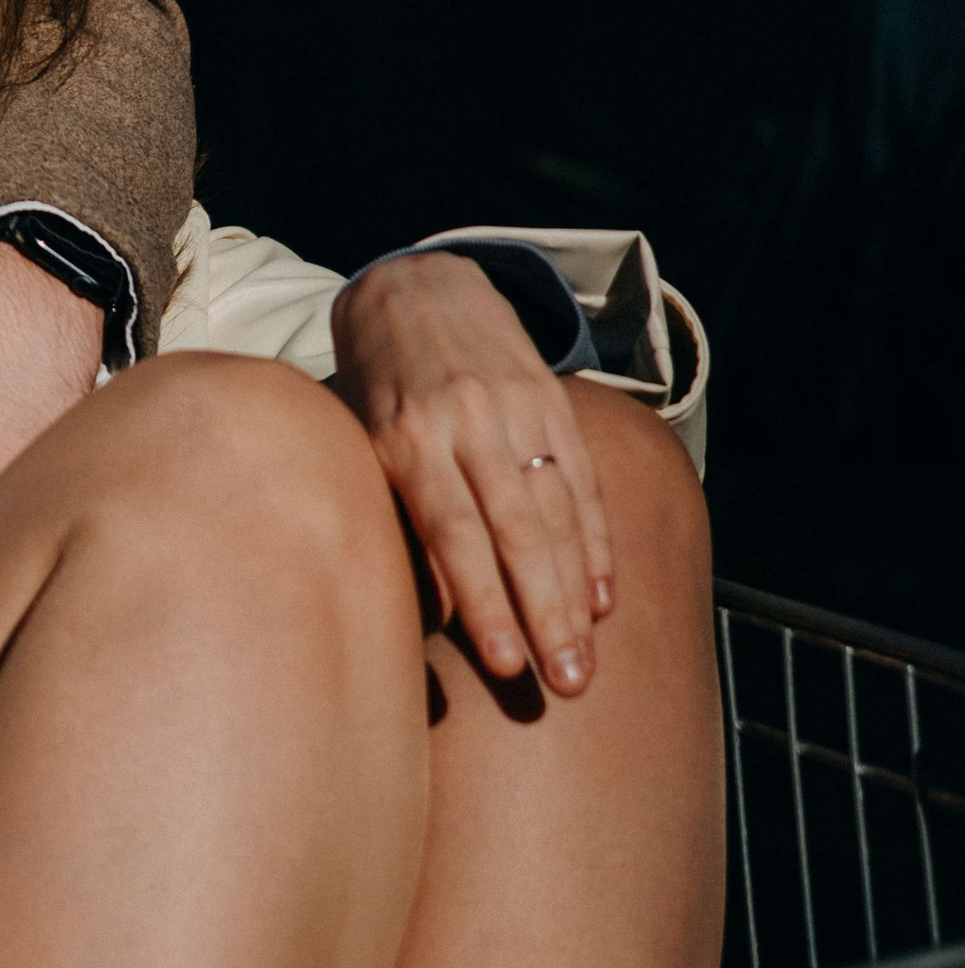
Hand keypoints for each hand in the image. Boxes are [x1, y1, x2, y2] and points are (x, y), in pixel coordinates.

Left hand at [332, 251, 615, 697]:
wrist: (415, 284)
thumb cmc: (375, 386)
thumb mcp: (363, 442)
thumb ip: (399, 518)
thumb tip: (437, 613)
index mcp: (406, 437)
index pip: (453, 531)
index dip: (483, 600)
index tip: (507, 665)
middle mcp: (465, 421)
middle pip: (515, 531)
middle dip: (544, 614)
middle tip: (567, 683)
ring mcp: (515, 407)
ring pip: (556, 513)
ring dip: (576, 595)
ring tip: (585, 660)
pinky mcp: (552, 398)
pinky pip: (581, 479)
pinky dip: (597, 543)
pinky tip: (604, 599)